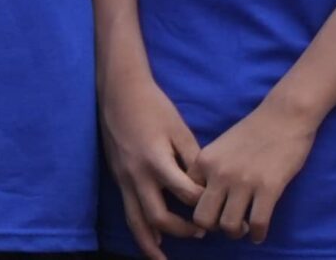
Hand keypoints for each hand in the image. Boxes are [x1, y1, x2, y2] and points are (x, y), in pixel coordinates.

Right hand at [98, 63, 203, 256]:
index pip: (186, 195)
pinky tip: (152, 239)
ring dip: (151, 243)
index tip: (217, 208)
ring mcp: (124, 178)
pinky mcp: (118, 177)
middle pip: (160, 217)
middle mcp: (138, 175)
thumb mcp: (179, 130)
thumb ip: (193, 160)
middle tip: (201, 233)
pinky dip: (140, 228)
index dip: (204, 205)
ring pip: (136, 221)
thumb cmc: (154, 107)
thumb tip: (208, 186)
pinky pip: (128, 210)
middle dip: (182, 230)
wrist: (119, 91)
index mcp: (157, 161)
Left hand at [191, 93, 318, 242]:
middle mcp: (219, 173)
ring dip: (236, 233)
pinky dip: (257, 235)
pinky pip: (257, 224)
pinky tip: (259, 233)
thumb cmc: (253, 132)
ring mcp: (243, 181)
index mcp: (204, 161)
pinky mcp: (269, 188)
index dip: (198, 208)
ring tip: (243, 228)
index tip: (211, 212)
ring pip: (229, 226)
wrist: (283, 116)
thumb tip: (205, 198)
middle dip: (213, 228)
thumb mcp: (220, 147)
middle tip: (226, 224)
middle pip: (202, 218)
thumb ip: (210, 169)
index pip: (187, 197)